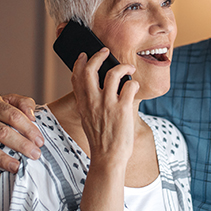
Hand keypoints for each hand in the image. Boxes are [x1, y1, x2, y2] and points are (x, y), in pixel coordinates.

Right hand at [0, 94, 44, 182]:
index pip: (13, 116)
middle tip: (35, 155)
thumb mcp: (8, 100)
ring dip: (4, 161)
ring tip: (18, 168)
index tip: (40, 141)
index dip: (28, 129)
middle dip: (21, 145)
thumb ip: (24, 103)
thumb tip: (32, 116)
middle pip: (1, 133)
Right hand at [71, 48, 138, 162]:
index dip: (79, 62)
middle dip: (98, 56)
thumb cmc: (101, 140)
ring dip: (123, 67)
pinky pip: (130, 85)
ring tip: (129, 68)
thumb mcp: (87, 119)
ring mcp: (107, 104)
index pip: (76, 77)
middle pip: (91, 69)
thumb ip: (88, 103)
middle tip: (106, 52)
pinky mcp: (122, 109)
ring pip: (113, 73)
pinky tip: (134, 87)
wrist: (108, 158)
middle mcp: (92, 101)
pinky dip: (134, 83)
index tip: (84, 55)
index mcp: (83, 104)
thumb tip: (95, 88)